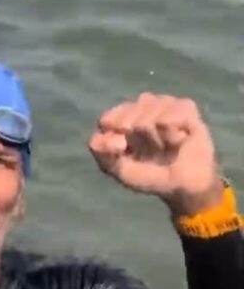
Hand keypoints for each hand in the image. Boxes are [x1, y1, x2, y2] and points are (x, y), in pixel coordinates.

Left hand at [88, 92, 223, 215]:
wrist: (182, 186)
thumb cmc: (148, 176)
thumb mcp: (119, 170)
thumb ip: (104, 154)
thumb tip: (107, 141)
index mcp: (118, 117)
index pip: (107, 121)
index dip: (115, 140)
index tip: (125, 152)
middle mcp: (139, 106)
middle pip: (127, 121)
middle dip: (138, 143)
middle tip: (151, 152)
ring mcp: (162, 103)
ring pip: (149, 119)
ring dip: (157, 141)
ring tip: (165, 146)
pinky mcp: (185, 106)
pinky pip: (170, 119)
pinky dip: (173, 136)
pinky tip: (179, 140)